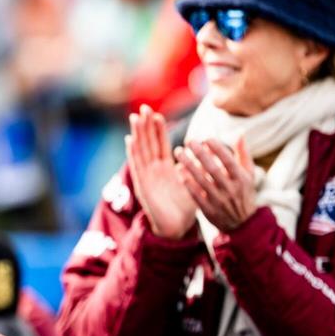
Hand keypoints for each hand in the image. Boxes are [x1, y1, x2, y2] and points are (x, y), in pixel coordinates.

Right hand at [125, 104, 197, 238]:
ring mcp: (146, 177)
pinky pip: (137, 166)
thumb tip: (204, 152)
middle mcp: (153, 170)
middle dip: (145, 126)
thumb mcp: (194, 182)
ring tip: (135, 118)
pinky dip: (133, 153)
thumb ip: (196, 167)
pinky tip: (130, 140)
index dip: (158, 130)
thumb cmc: (185, 207)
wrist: (177, 228)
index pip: (160, 144)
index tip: (157, 113)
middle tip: (143, 107)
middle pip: (148, 143)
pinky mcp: (143, 185)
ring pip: (141, 151)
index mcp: (165, 169)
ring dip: (138, 134)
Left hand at [175, 137, 256, 230]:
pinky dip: (188, 183)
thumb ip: (243, 153)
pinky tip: (179, 171)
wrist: (242, 224)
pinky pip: (196, 195)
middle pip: (213, 169)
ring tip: (178, 152)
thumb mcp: (249, 174)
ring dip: (189, 165)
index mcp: (241, 179)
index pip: (228, 161)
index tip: (206, 138)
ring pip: (201, 181)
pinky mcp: (209, 210)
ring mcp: (219, 201)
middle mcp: (230, 189)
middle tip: (188, 140)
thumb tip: (240, 132)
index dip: (217, 148)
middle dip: (200, 153)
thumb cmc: (243, 192)